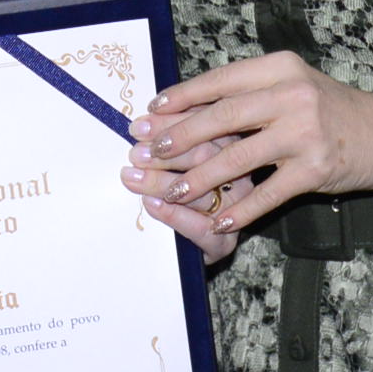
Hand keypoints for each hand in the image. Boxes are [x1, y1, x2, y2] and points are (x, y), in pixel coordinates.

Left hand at [118, 52, 372, 249]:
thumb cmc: (330, 109)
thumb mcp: (292, 86)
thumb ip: (249, 94)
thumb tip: (186, 108)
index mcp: (280, 68)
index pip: (220, 81)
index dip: (182, 97)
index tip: (151, 112)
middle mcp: (293, 94)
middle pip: (223, 117)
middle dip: (181, 137)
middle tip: (151, 153)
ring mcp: (306, 132)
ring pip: (239, 157)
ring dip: (201, 178)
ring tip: (174, 191)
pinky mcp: (316, 168)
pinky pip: (268, 193)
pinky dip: (241, 210)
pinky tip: (220, 221)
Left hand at [122, 131, 254, 262]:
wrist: (192, 247)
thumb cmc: (184, 194)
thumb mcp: (181, 159)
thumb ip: (170, 140)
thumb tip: (143, 125)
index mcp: (233, 146)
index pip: (205, 128)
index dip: (169, 125)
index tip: (140, 126)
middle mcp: (240, 175)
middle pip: (205, 156)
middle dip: (164, 154)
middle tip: (135, 154)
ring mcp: (236, 209)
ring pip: (200, 191)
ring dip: (161, 182)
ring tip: (133, 178)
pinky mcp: (224, 241)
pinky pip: (200, 226)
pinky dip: (173, 214)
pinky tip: (151, 204)